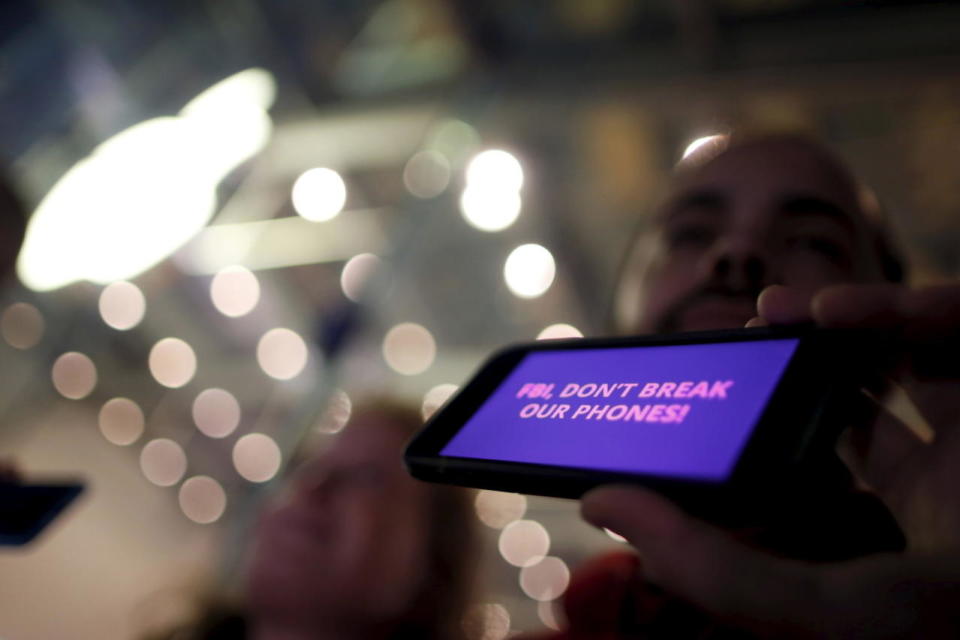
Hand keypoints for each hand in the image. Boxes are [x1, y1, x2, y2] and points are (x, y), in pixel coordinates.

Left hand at [580, 282, 959, 637]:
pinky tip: (827, 310)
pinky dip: (899, 308)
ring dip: (838, 323)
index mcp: (896, 537)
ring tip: (773, 311)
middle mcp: (944, 482)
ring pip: (905, 354)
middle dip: (794, 365)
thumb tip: (605, 506)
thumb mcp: (828, 612)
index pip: (810, 477)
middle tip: (731, 345)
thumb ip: (718, 573)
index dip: (746, 442)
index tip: (673, 419)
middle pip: (857, 402)